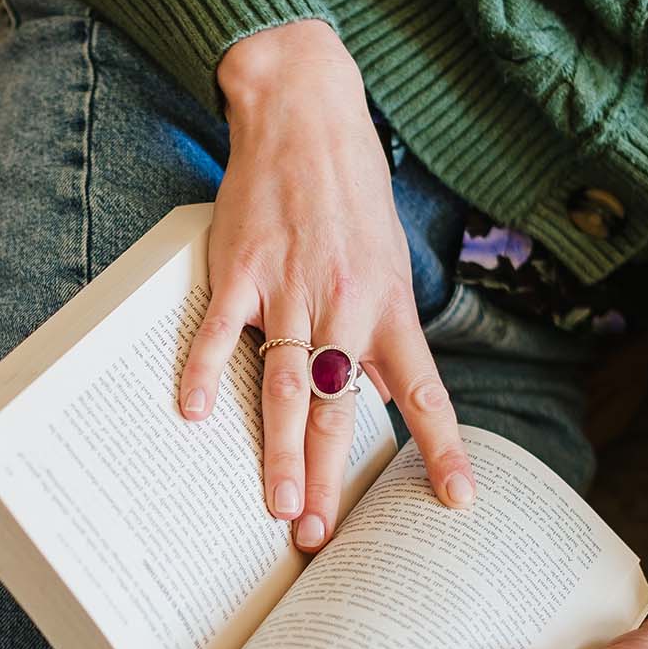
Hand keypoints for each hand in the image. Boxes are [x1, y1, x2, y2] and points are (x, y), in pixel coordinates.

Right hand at [179, 20, 473, 552]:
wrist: (307, 114)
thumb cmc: (350, 193)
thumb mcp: (386, 262)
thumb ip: (381, 334)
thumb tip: (380, 400)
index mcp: (388, 308)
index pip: (423, 392)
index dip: (441, 448)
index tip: (457, 501)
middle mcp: (346, 305)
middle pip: (336, 407)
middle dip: (326, 476)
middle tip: (316, 534)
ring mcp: (292, 287)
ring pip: (285, 383)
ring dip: (277, 449)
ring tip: (274, 504)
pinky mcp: (243, 267)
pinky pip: (221, 330)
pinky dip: (202, 372)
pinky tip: (191, 414)